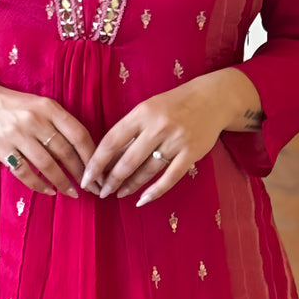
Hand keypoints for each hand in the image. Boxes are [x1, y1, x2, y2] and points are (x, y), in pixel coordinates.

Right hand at [0, 76, 95, 197]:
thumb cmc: (15, 106)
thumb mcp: (40, 106)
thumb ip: (59, 123)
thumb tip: (84, 152)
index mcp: (49, 107)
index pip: (78, 134)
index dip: (91, 156)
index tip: (99, 171)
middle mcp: (34, 120)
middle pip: (65, 152)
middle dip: (81, 174)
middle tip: (90, 188)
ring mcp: (17, 134)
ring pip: (47, 165)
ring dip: (62, 182)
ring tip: (72, 193)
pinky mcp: (1, 148)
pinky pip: (24, 172)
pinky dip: (39, 185)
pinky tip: (49, 191)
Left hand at [81, 70, 258, 206]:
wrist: (213, 99)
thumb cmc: (173, 104)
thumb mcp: (148, 108)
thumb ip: (131, 130)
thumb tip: (107, 158)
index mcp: (142, 113)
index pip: (111, 141)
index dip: (96, 162)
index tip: (86, 177)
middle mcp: (158, 126)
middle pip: (127, 160)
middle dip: (111, 180)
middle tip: (101, 192)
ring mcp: (176, 141)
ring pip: (147, 170)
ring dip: (130, 185)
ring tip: (119, 194)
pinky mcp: (191, 153)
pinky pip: (169, 178)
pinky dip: (155, 191)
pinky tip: (142, 200)